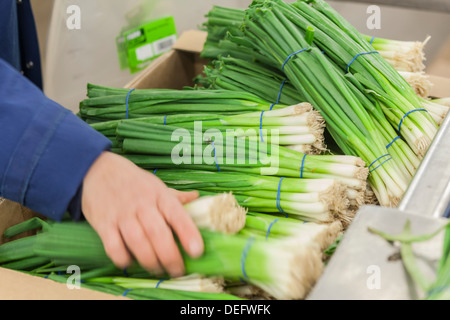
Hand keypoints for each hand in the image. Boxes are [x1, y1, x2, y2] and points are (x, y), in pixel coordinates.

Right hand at [81, 151, 203, 276]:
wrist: (97, 169)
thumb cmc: (133, 181)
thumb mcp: (157, 185)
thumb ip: (175, 196)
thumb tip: (197, 197)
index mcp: (159, 195)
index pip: (177, 214)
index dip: (188, 233)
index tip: (197, 252)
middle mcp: (142, 204)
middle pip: (157, 234)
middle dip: (169, 257)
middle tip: (177, 271)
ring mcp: (121, 214)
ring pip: (137, 242)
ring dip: (150, 261)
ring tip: (158, 270)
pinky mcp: (103, 224)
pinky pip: (113, 247)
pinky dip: (123, 259)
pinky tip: (130, 262)